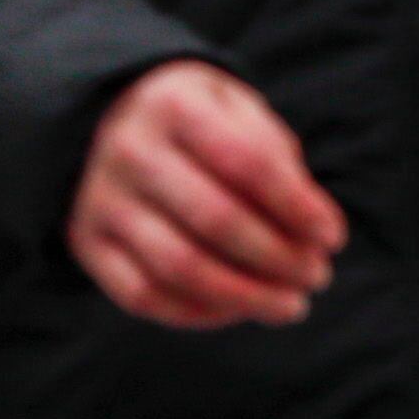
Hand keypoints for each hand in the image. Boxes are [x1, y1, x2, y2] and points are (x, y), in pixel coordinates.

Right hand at [67, 60, 344, 328]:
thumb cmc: (197, 123)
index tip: (333, 238)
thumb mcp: (238, 111)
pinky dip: (198, 314)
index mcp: (172, 104)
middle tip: (316, 276)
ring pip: (179, 267)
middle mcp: (127, 150)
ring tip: (289, 305)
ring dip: (247, 297)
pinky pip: (142, 295)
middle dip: (280, 258)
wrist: (108, 119)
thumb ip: (278, 162)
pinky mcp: (85, 242)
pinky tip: (237, 309)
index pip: (248, 163)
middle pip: (216, 219)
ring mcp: (99, 199)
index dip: (298, 207)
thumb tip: (311, 235)